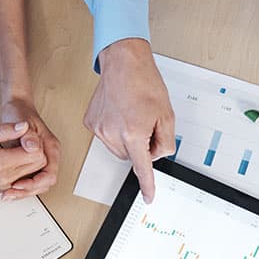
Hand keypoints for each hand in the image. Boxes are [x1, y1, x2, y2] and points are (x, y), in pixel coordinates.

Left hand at [0, 97, 60, 198]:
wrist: (17, 107)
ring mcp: (41, 160)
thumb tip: (33, 148)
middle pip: (45, 183)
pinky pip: (30, 179)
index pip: (50, 174)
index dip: (35, 182)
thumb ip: (29, 136)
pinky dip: (20, 186)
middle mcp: (48, 156)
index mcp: (51, 148)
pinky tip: (8, 188)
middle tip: (11, 194)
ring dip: (24, 191)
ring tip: (8, 194)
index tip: (19, 184)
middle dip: (28, 191)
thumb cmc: (21, 113)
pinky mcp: (31, 163)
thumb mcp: (23, 122)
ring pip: (38, 184)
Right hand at [0, 122, 46, 191]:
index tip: (26, 135)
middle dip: (36, 150)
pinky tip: (18, 160)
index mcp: (1, 161)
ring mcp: (6, 184)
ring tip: (21, 149)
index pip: (35, 153)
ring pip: (35, 173)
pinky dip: (27, 171)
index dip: (34, 141)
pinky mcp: (5, 188)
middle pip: (39, 164)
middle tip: (24, 141)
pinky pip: (26, 180)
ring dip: (33, 161)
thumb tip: (23, 126)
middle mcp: (6, 176)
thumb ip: (5, 131)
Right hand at [84, 39, 175, 201]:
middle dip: (141, 146)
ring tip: (132, 114)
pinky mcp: (91, 123)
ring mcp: (99, 129)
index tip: (149, 197)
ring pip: (119, 148)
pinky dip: (115, 129)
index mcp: (134, 134)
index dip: (148, 185)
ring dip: (127, 138)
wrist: (124, 62)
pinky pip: (107, 136)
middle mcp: (113, 134)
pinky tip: (120, 112)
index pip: (142, 168)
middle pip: (132, 156)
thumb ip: (165, 142)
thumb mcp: (167, 115)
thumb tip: (157, 155)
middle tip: (146, 123)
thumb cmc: (145, 83)